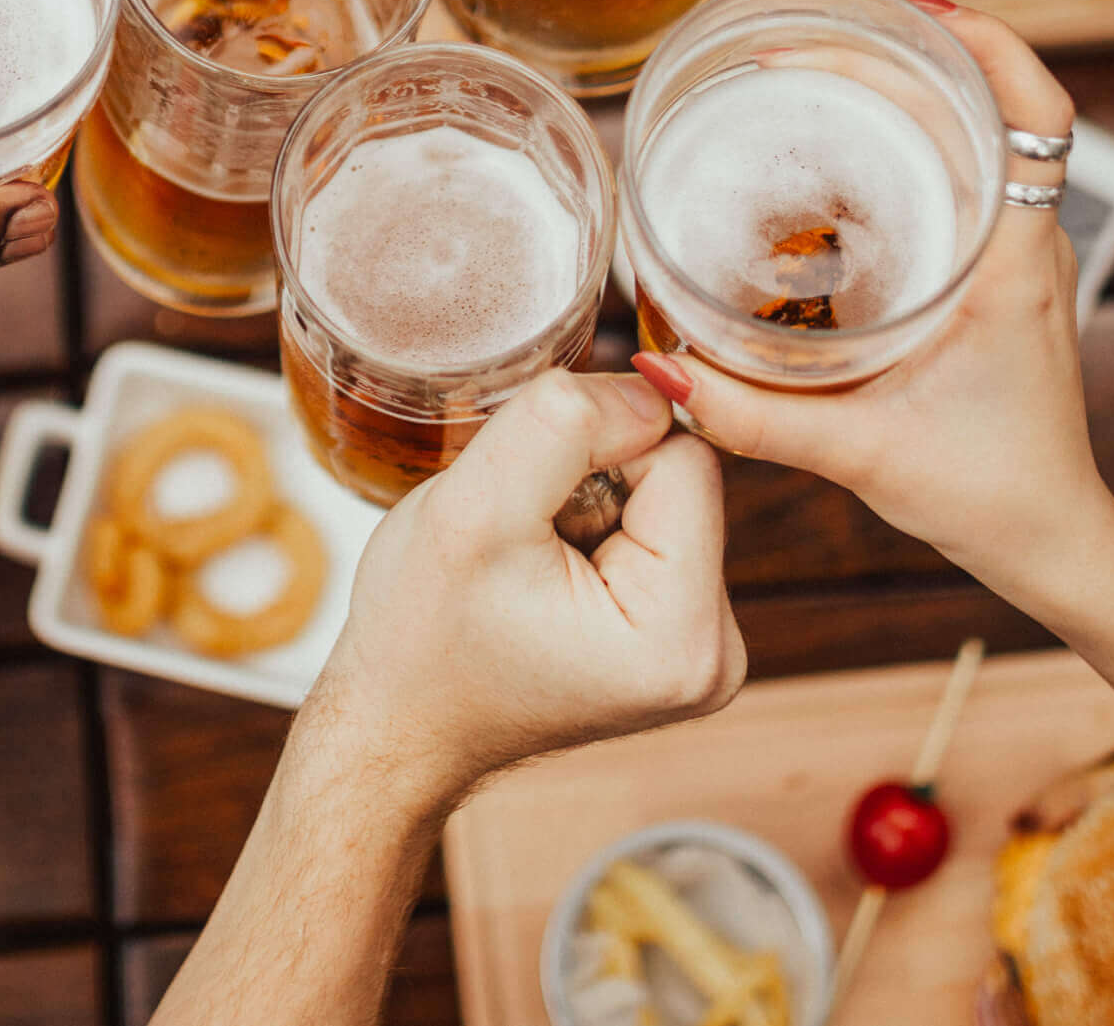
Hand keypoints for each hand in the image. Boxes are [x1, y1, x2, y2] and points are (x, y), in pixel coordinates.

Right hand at [315, 370, 745, 804]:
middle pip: (681, 473)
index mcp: (684, 637)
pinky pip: (650, 523)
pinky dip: (590, 523)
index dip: (600, 444)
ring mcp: (700, 645)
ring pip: (661, 491)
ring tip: (526, 556)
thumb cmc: (420, 638)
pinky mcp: (675, 630)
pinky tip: (543, 567)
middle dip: (594, 476)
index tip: (529, 495)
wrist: (397, 724)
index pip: (684, 456)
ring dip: (587, 497)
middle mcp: (716, 651)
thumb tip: (652, 388)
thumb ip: (566, 424)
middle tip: (521, 537)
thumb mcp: (474, 509)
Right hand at [633, 1, 1113, 604]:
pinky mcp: (990, 278)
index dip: (988, 44)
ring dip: (901, 94)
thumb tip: (666, 373)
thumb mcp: (864, 453)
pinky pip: (953, 182)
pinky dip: (899, 146)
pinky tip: (832, 153)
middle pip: (983, 107)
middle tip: (796, 46)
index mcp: (1016, 263)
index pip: (1037, 115)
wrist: (1050, 543)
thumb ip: (759, 418)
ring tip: (809, 72)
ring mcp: (1012, 258)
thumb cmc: (991, 496)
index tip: (913, 10)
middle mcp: (1024, 244)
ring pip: (969, 139)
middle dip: (897, 56)